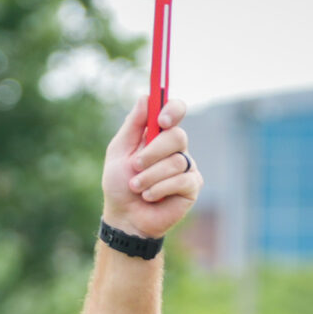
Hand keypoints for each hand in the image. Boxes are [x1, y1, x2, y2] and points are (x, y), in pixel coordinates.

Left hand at [101, 96, 199, 239]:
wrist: (125, 217)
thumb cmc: (119, 184)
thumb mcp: (119, 151)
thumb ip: (133, 124)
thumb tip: (147, 96)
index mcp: (159, 134)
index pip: (176, 110)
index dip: (173, 110)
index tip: (161, 120)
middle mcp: (176, 147)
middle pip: (177, 136)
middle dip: (153, 152)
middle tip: (136, 165)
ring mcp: (186, 166)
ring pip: (176, 161)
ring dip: (150, 176)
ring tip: (136, 187)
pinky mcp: (192, 186)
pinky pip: (181, 180)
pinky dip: (160, 189)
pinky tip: (149, 197)